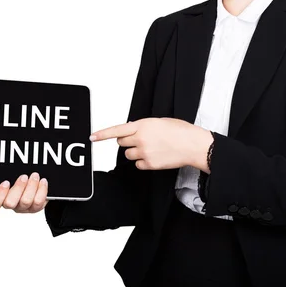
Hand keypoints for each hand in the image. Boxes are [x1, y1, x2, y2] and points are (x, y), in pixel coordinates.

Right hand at [0, 172, 48, 213]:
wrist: (33, 182)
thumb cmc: (15, 175)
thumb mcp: (8, 173)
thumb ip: (4, 172)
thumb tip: (5, 162)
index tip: (6, 182)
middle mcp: (9, 204)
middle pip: (10, 203)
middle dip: (18, 188)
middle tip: (24, 176)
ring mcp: (22, 208)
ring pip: (25, 201)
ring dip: (31, 186)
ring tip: (35, 175)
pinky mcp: (34, 208)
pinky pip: (38, 202)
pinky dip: (42, 190)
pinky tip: (43, 181)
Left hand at [90, 117, 207, 170]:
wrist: (193, 145)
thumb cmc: (181, 131)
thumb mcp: (160, 122)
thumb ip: (143, 126)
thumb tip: (132, 129)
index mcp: (143, 125)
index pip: (117, 130)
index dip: (102, 134)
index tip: (92, 137)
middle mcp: (141, 138)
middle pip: (121, 143)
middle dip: (127, 141)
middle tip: (140, 140)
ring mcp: (144, 152)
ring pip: (128, 155)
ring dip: (135, 152)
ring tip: (151, 148)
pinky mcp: (149, 164)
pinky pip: (138, 164)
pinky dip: (143, 162)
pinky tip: (155, 156)